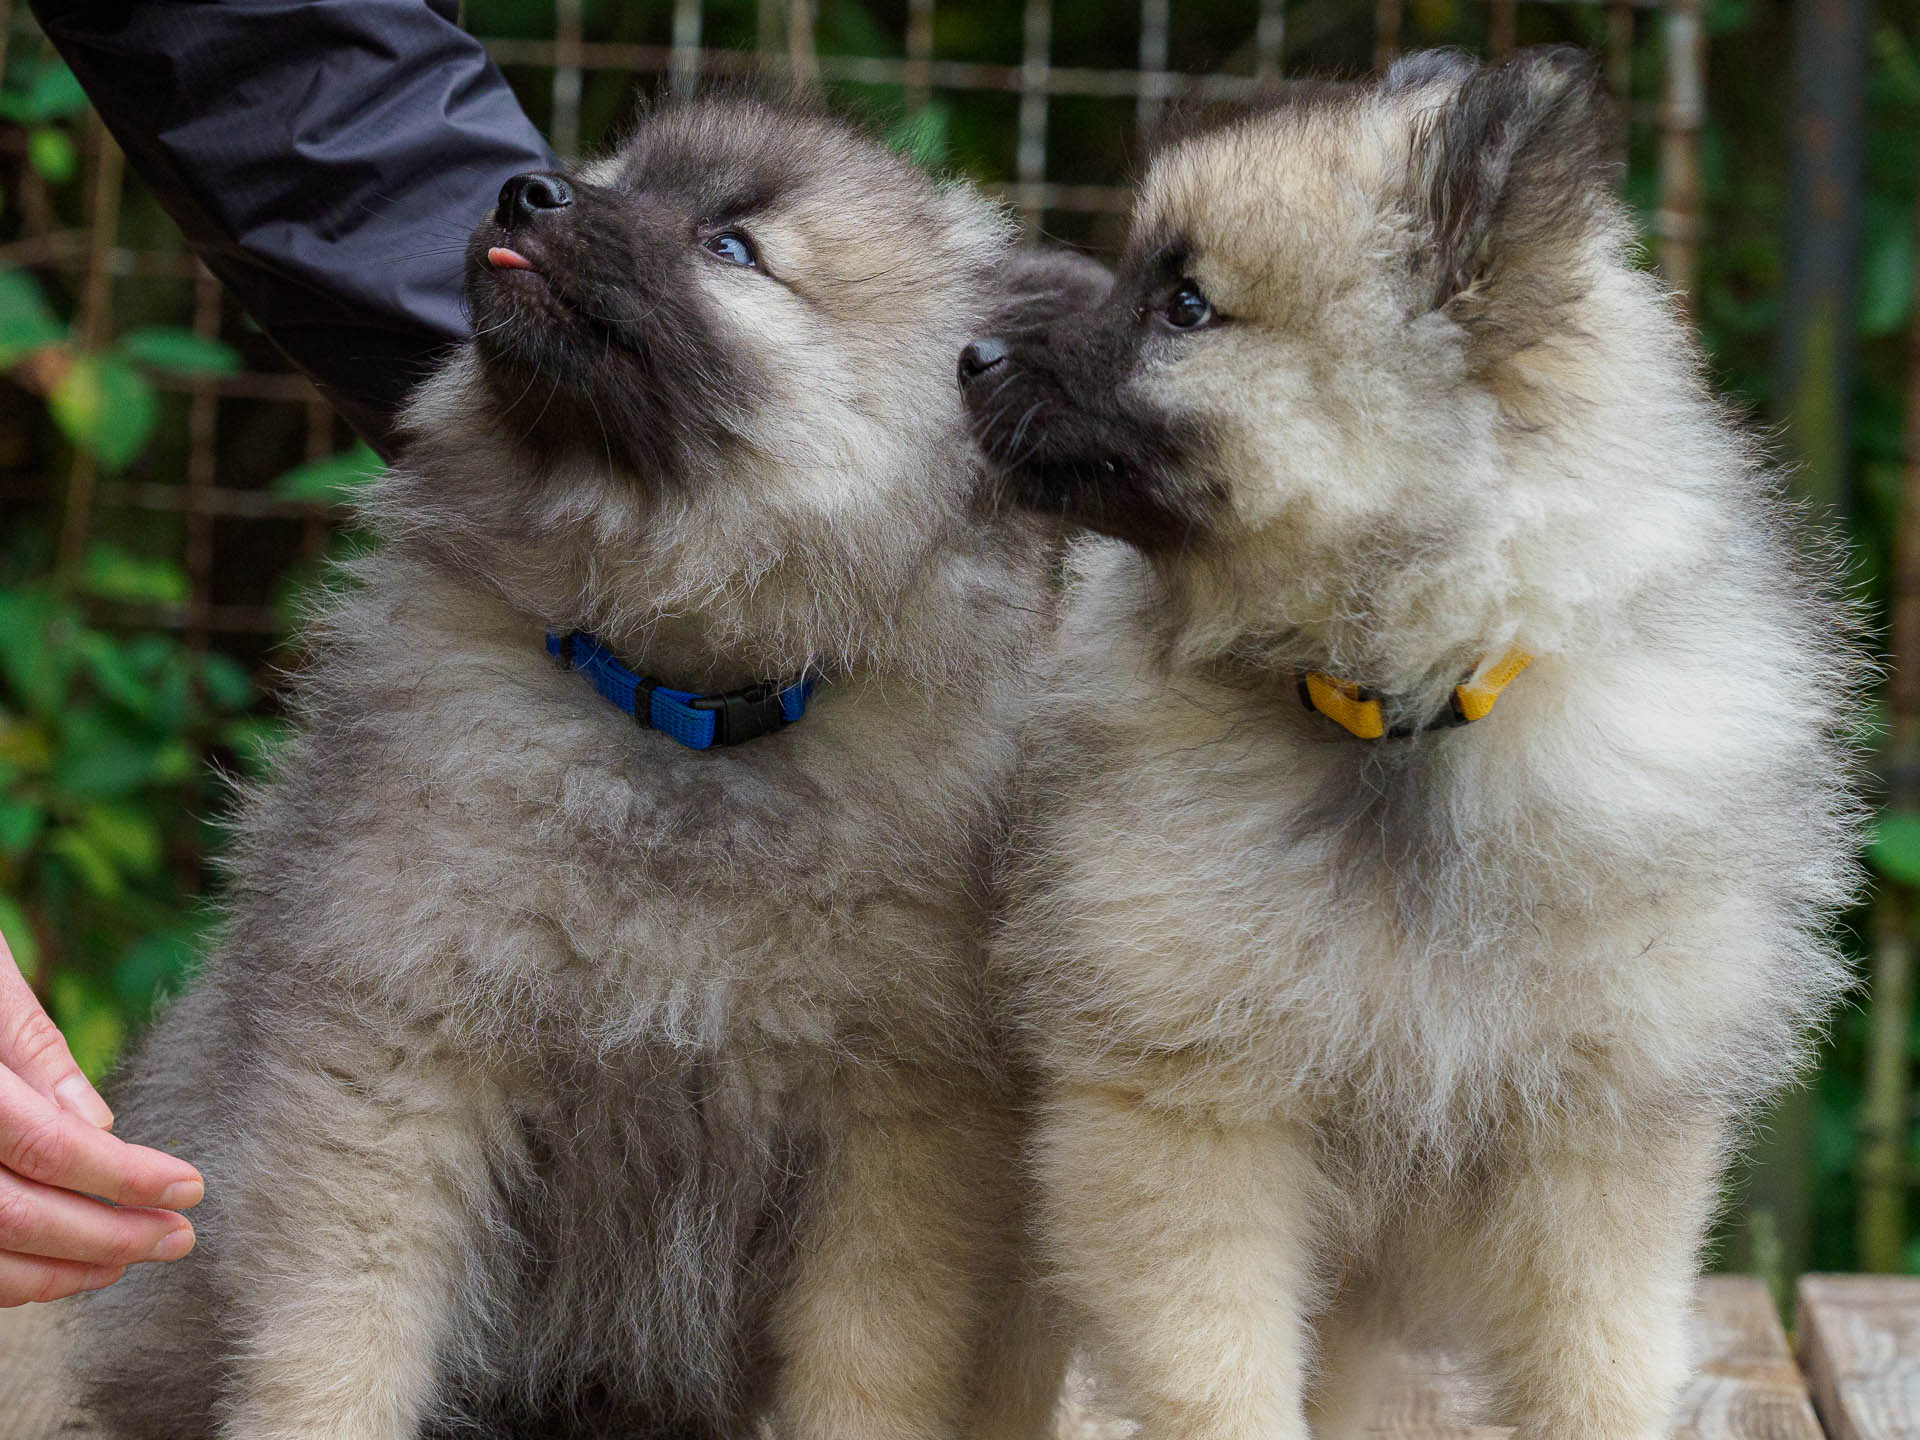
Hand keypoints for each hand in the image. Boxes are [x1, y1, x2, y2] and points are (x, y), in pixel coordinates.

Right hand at [0, 929, 202, 1304]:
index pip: (48, 1147)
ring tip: (129, 1259)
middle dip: (108, 1236)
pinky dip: (13, 1275)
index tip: (188, 1187)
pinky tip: (62, 1264)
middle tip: (177, 1237)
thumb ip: (34, 1052)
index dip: (125, 1176)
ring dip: (63, 1270)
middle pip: (17, 1216)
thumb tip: (99, 1126)